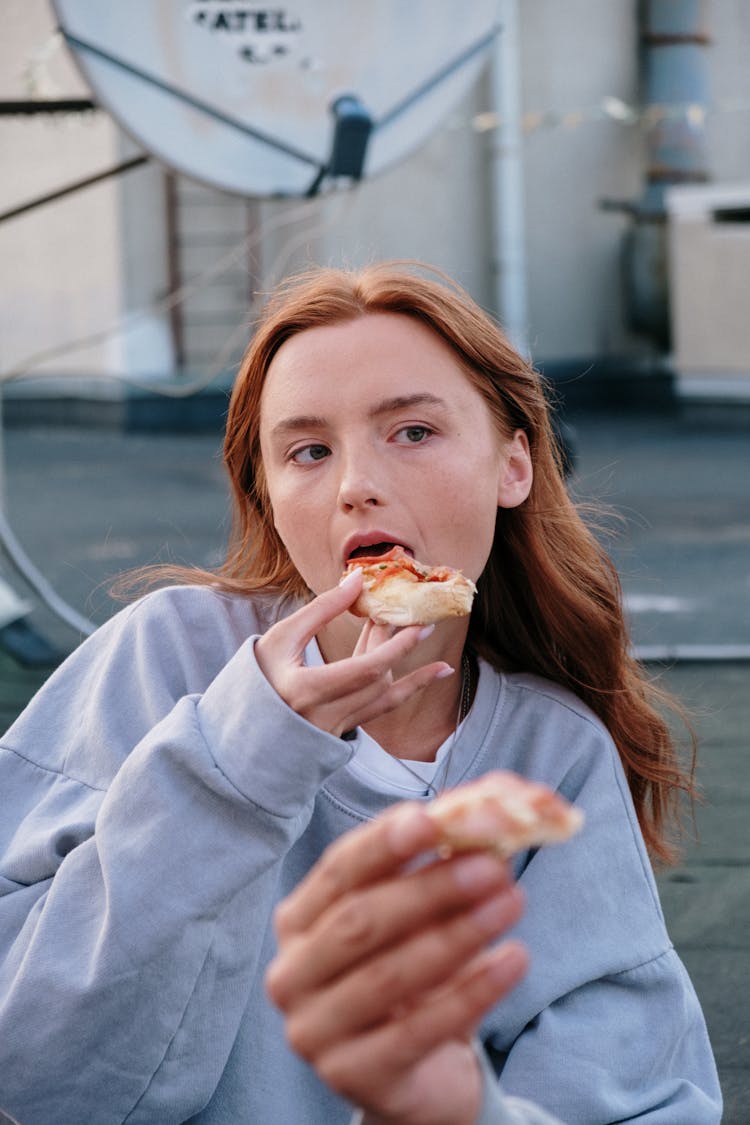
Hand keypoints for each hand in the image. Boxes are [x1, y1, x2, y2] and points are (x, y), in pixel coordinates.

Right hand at [254, 570, 451, 736]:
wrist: (243, 727)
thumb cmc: (257, 675)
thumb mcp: (281, 637)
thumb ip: (321, 609)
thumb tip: (359, 581)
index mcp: (304, 691)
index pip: (364, 670)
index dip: (395, 648)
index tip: (418, 624)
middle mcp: (324, 717)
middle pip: (378, 679)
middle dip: (400, 646)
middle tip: (422, 618)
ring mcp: (336, 728)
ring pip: (383, 694)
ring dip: (400, 660)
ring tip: (414, 629)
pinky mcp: (344, 731)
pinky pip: (383, 708)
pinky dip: (410, 687)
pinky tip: (439, 671)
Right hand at [265, 801, 528, 1124]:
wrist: (416, 1070)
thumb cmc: (414, 970)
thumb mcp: (421, 911)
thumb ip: (446, 855)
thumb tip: (497, 800)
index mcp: (299, 918)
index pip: (339, 870)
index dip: (383, 843)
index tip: (431, 819)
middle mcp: (292, 972)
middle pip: (360, 920)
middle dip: (429, 888)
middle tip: (493, 865)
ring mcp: (314, 1030)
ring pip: (388, 974)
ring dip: (457, 934)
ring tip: (513, 901)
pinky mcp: (350, 1076)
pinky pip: (416, 1031)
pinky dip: (471, 991)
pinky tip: (514, 959)